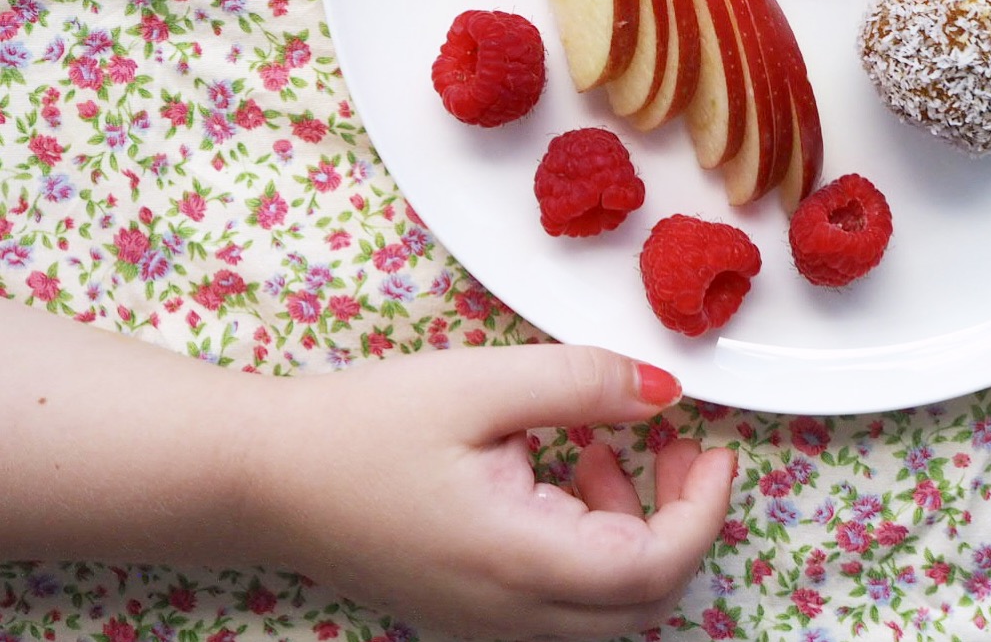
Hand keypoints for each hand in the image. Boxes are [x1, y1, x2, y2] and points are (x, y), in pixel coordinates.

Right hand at [251, 344, 734, 640]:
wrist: (263, 478)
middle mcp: (511, 616)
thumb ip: (584, 385)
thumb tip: (667, 392)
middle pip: (641, 598)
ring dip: (632, 524)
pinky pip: (560, 595)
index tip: (716, 445)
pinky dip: (588, 537)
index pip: (654, 569)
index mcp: (520, 564)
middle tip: (674, 440)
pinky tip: (559, 469)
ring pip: (605, 602)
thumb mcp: (483, 384)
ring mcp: (487, 623)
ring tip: (602, 442)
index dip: (704, 511)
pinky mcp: (469, 608)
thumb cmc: (367, 427)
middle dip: (678, 517)